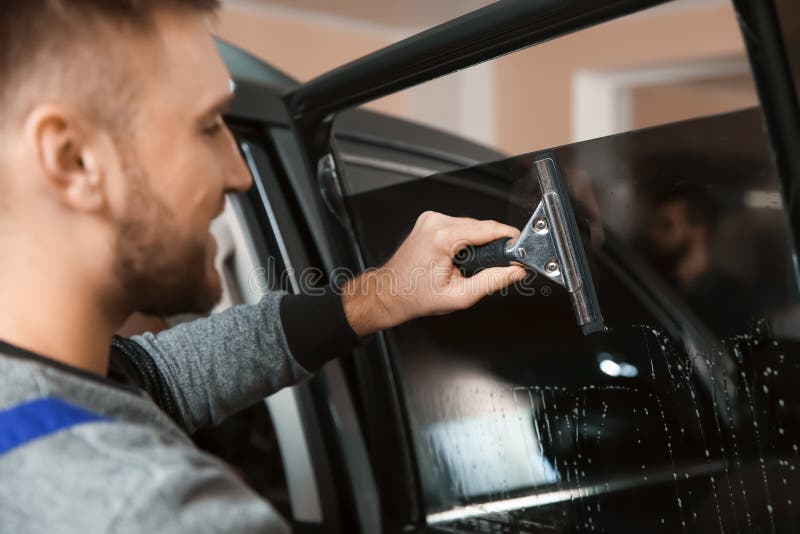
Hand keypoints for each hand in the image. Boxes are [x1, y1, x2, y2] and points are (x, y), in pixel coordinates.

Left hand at [342, 211, 525, 335]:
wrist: (389, 293)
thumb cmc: (415, 296)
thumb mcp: (460, 296)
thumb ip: (492, 281)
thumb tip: (514, 271)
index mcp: (441, 237)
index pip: (487, 228)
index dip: (508, 238)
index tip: (520, 247)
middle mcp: (435, 223)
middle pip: (480, 227)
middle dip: (491, 245)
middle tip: (494, 266)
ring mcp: (430, 219)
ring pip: (470, 226)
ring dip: (477, 243)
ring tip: (469, 265)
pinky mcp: (429, 221)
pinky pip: (458, 226)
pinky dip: (464, 240)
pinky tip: (459, 257)